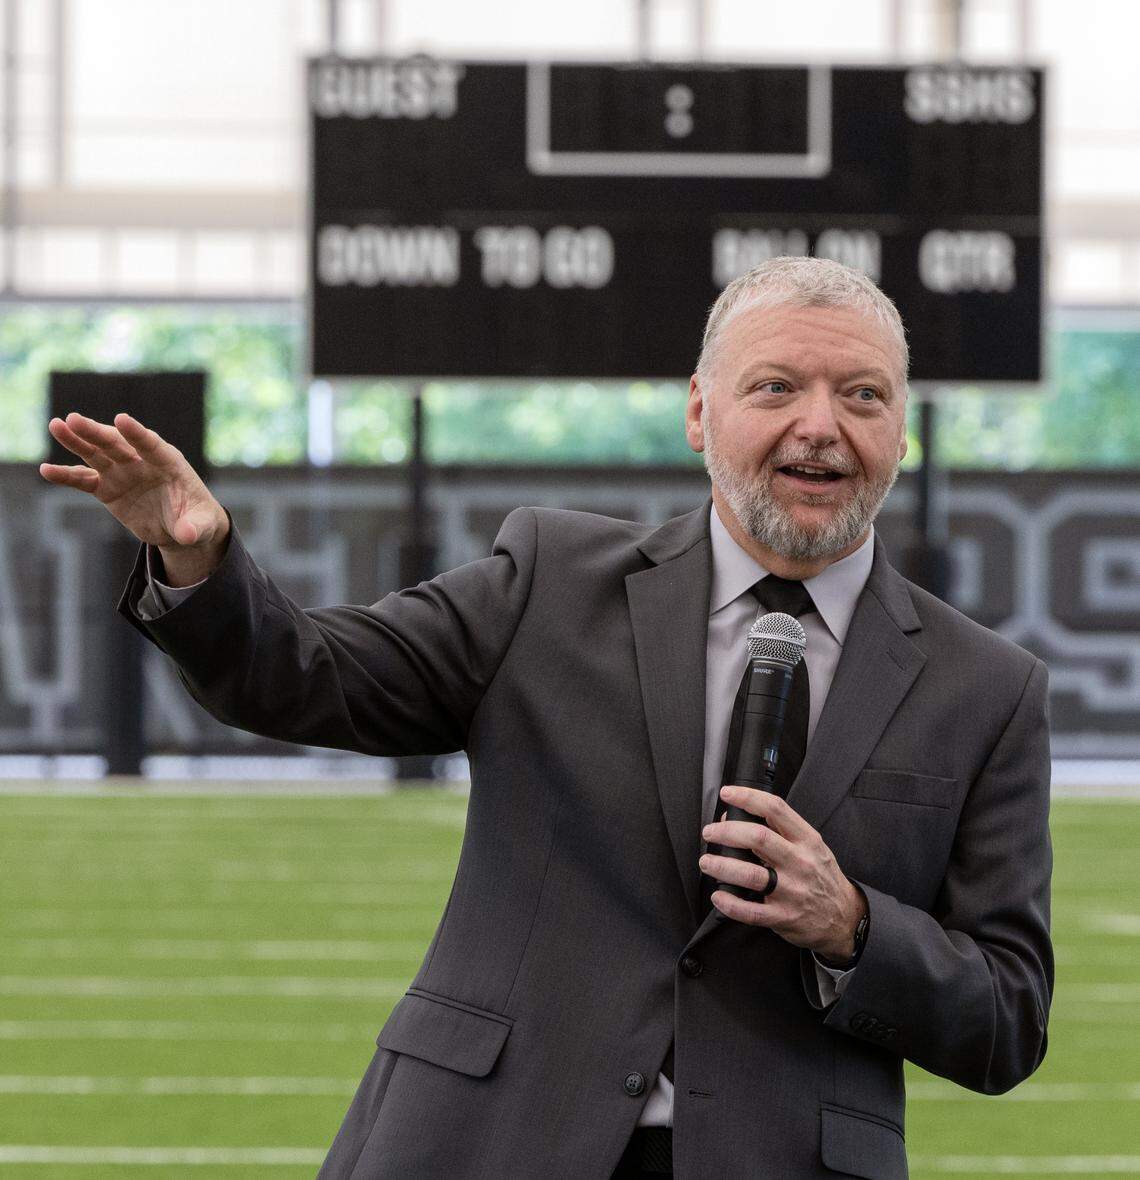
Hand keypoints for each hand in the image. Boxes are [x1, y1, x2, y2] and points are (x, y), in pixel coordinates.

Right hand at [39, 412, 228, 585]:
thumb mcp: (202, 526)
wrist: (183, 526)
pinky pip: (84, 480)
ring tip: (56, 426)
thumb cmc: (197, 518)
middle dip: (97, 432)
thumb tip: (187, 536)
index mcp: (169, 463)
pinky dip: (66, 476)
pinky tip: (47, 470)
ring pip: (96, 454)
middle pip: (117, 443)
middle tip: (73, 419)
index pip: (152, 445)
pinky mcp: (108, 488)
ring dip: (76, 441)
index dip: (137, 434)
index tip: (121, 419)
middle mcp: (142, 462)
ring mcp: (123, 473)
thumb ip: (193, 527)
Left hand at [699, 784, 865, 961]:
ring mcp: (792, 891)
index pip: (776, 809)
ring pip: (750, 875)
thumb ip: (781, 832)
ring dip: (722, 866)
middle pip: (758, 838)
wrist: (844, 916)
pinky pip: (751, 911)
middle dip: (726, 832)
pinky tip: (718, 896)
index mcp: (806, 840)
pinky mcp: (784, 917)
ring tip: (707, 862)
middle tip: (710, 833)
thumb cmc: (820, 876)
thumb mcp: (812, 846)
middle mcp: (800, 862)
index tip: (727, 793)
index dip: (748, 798)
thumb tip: (738, 818)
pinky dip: (730, 903)